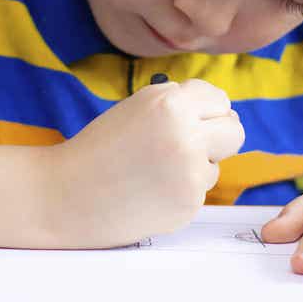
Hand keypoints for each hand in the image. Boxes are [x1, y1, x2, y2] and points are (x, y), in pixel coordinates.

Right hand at [49, 79, 244, 247]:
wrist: (67, 195)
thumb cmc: (101, 148)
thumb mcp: (139, 108)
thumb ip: (180, 105)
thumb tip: (226, 114)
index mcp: (169, 102)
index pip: (219, 99)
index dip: (207, 109)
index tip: (192, 119)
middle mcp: (185, 134)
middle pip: (235, 130)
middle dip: (219, 136)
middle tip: (192, 144)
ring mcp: (189, 171)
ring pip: (217, 163)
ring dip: (196, 165)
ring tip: (154, 170)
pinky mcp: (189, 203)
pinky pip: (201, 189)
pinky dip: (182, 190)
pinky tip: (151, 191)